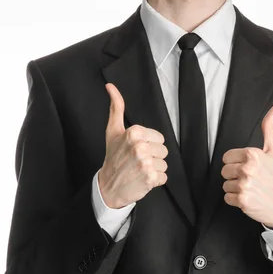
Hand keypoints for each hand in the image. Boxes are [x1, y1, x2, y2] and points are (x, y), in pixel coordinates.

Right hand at [98, 83, 168, 208]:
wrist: (108, 186)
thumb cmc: (113, 157)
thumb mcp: (113, 131)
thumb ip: (116, 108)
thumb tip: (110, 87)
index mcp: (135, 132)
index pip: (159, 138)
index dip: (149, 145)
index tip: (135, 150)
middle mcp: (140, 146)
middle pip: (164, 151)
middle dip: (153, 157)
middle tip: (137, 162)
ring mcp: (146, 163)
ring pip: (164, 164)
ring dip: (154, 169)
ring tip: (139, 171)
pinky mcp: (150, 178)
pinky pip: (164, 177)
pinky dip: (155, 181)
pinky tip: (142, 179)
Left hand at [221, 105, 272, 229]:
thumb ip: (269, 128)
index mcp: (253, 154)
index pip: (226, 157)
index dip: (236, 163)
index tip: (249, 168)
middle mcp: (248, 168)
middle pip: (224, 171)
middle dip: (235, 175)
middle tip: (250, 179)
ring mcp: (244, 185)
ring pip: (225, 185)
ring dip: (235, 188)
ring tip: (250, 189)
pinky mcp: (242, 200)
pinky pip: (227, 197)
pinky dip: (235, 200)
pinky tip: (248, 198)